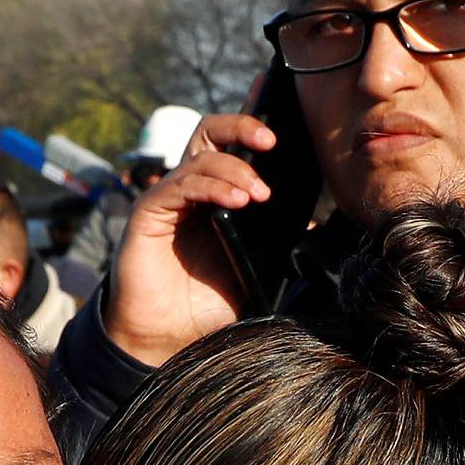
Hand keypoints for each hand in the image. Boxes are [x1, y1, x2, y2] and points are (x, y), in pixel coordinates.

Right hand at [105, 111, 279, 366]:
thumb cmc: (205, 306)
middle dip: (242, 126)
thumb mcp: (253, 272)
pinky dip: (210, 186)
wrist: (167, 338)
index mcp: (214, 197)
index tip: (281, 139)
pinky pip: (179, 184)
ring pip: (200, 155)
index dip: (252, 131)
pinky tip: (235, 202)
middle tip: (270, 143)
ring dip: (234, 168)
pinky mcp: (148, 212)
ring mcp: (168, 199)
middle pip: (211, 132)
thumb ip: (279, 248)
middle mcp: (190, 191)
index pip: (232, 147)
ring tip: (257, 195)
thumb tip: (315, 227)